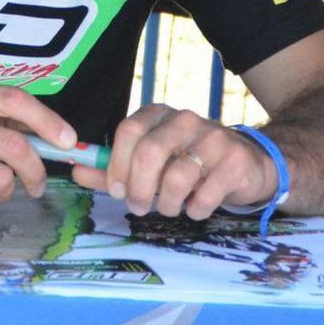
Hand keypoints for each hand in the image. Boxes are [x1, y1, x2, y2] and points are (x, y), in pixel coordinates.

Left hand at [71, 104, 275, 220]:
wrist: (248, 165)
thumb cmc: (190, 164)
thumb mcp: (150, 165)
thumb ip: (113, 169)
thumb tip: (76, 171)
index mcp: (159, 114)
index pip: (128, 129)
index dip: (117, 164)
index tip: (117, 190)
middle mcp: (185, 119)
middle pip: (150, 152)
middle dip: (138, 189)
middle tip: (138, 207)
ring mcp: (213, 137)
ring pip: (177, 177)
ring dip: (167, 204)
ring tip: (170, 208)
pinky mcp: (235, 161)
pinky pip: (204, 195)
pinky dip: (195, 210)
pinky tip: (197, 207)